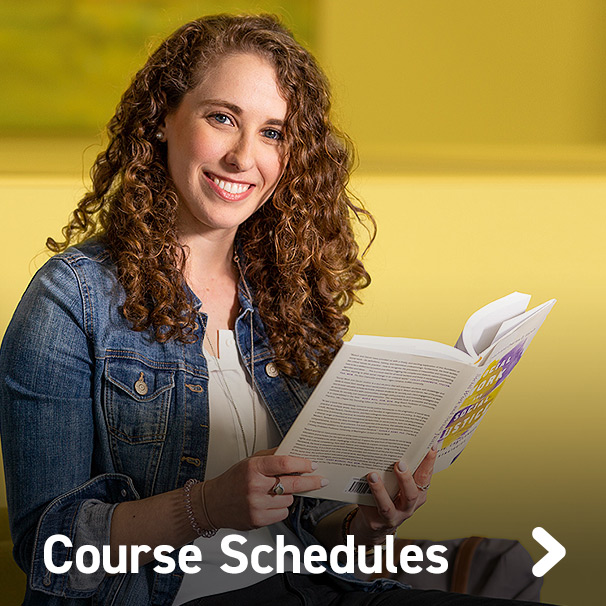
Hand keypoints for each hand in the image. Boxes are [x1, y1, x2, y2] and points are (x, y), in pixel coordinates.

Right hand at [203, 452, 325, 530]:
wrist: (214, 503)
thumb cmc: (233, 480)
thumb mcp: (250, 461)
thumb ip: (272, 456)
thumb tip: (295, 453)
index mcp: (253, 467)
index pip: (284, 463)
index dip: (302, 464)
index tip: (313, 465)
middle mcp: (255, 486)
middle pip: (292, 483)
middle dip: (310, 482)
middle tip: (321, 480)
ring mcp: (256, 504)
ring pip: (289, 499)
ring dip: (288, 495)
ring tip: (275, 492)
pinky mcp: (258, 520)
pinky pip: (282, 513)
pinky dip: (280, 508)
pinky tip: (269, 503)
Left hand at [350, 447, 436, 544]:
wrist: (375, 521)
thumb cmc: (389, 494)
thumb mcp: (398, 482)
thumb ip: (400, 467)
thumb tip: (397, 439)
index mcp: (418, 493)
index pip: (425, 476)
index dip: (429, 462)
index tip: (431, 445)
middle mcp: (408, 506)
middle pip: (411, 494)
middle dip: (405, 479)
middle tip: (399, 463)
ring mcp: (393, 516)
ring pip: (388, 507)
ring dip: (380, 491)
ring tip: (372, 475)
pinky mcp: (377, 522)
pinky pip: (370, 509)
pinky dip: (366, 497)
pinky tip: (361, 484)